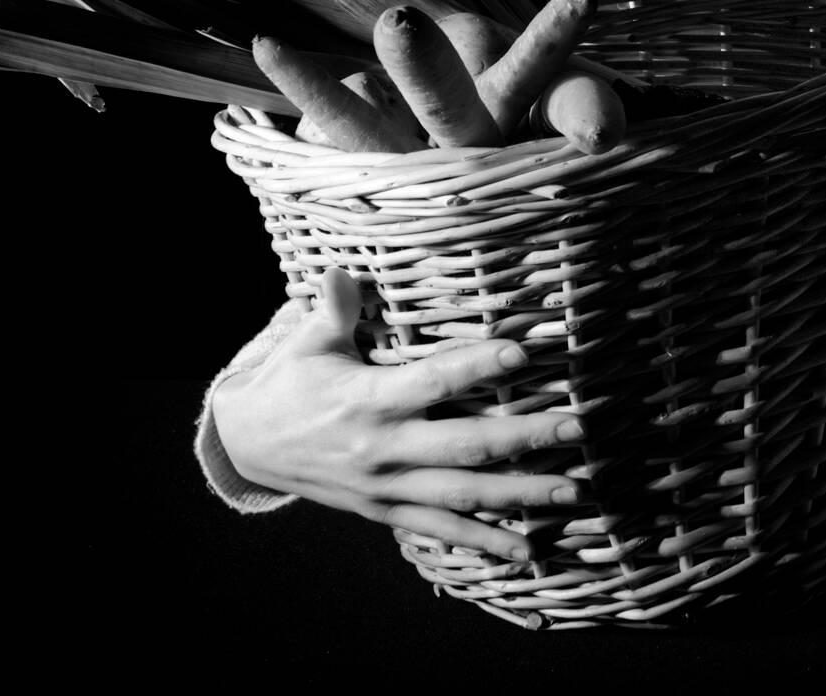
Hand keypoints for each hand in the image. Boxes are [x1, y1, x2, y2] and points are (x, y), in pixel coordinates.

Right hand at [212, 267, 582, 561]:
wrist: (249, 445)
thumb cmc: (289, 382)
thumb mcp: (306, 342)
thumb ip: (333, 310)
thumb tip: (342, 274)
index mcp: (366, 401)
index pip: (431, 382)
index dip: (475, 367)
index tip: (521, 354)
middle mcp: (382, 449)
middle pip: (464, 446)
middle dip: (524, 438)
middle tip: (576, 427)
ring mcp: (386, 487)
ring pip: (462, 496)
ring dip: (520, 494)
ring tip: (572, 489)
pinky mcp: (385, 512)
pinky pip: (441, 531)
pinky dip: (485, 543)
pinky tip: (528, 551)